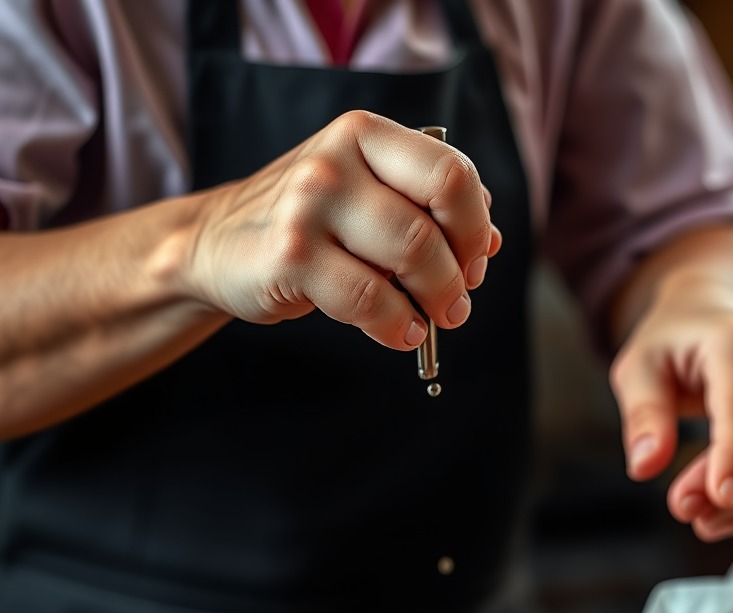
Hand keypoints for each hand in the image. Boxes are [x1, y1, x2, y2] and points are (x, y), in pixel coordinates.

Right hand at [183, 110, 500, 348]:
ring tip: (431, 320)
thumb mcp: (368, 197)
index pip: (452, 173)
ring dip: (434, 302)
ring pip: (408, 258)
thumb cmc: (309, 223)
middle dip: (458, 276)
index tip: (474, 260)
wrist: (217, 244)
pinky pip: (369, 300)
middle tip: (456, 303)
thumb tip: (491, 239)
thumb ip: (427, 208)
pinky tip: (399, 331)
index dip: (475, 226)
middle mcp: (335, 160)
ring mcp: (308, 207)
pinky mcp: (289, 257)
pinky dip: (397, 325)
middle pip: (434, 225)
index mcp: (366, 135)